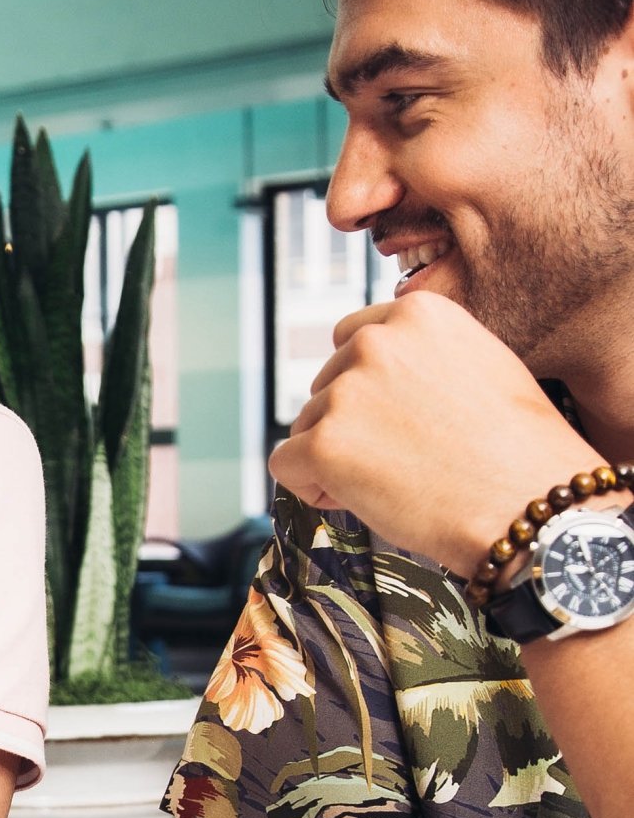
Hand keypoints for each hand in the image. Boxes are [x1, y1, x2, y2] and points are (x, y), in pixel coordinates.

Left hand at [269, 296, 597, 577]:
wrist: (530, 504)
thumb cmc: (518, 450)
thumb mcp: (481, 366)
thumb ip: (422, 356)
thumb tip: (371, 370)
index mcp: (417, 313)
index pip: (352, 340)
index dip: (368, 389)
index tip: (400, 420)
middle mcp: (375, 341)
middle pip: (325, 385)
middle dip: (352, 425)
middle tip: (407, 460)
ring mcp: (345, 391)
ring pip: (307, 426)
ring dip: (337, 458)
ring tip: (400, 482)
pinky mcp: (324, 442)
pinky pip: (286, 464)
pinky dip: (311, 487)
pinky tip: (361, 499)